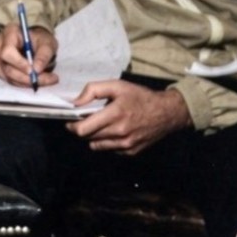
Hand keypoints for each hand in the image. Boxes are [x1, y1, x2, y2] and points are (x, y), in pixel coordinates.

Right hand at [0, 23, 58, 86]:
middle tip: (46, 79)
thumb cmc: (40, 39)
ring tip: (44, 80)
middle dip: (25, 77)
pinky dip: (22, 83)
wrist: (35, 41)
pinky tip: (34, 80)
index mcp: (9, 32)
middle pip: (6, 67)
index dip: (19, 63)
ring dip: (25, 82)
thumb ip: (44, 55)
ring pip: (7, 76)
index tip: (34, 71)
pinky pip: (8, 80)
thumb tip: (37, 70)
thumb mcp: (47, 43)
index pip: (7, 51)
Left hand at [66, 80, 191, 154]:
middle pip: (87, 137)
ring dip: (93, 136)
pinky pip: (109, 149)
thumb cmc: (140, 96)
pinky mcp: (131, 151)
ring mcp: (126, 144)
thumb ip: (93, 90)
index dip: (72, 126)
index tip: (69, 121)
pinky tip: (113, 131)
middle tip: (84, 120)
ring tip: (99, 125)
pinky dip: (106, 141)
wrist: (167, 113)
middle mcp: (120, 132)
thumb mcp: (117, 85)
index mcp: (115, 114)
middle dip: (82, 129)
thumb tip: (75, 102)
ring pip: (96, 145)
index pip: (83, 129)